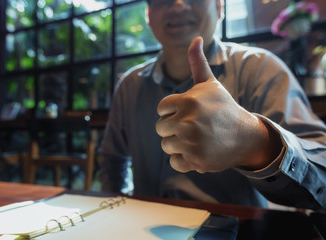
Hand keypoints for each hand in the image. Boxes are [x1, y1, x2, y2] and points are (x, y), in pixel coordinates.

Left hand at [156, 37, 278, 172]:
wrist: (245, 135)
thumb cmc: (223, 107)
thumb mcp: (209, 84)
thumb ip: (197, 62)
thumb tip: (196, 37)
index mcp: (187, 101)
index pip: (161, 108)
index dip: (172, 111)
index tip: (188, 112)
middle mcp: (188, 121)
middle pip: (161, 128)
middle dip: (173, 128)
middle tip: (193, 127)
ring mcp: (192, 142)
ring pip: (166, 145)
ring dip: (179, 144)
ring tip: (197, 139)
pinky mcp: (196, 161)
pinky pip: (175, 162)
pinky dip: (184, 160)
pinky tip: (198, 151)